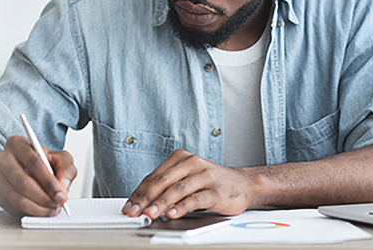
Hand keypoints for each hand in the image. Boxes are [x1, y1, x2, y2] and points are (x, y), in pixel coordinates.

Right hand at [0, 135, 76, 216]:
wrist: (20, 168)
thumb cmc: (39, 162)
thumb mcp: (58, 158)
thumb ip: (66, 167)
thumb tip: (63, 184)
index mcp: (17, 144)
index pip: (33, 163)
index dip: (49, 182)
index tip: (61, 194)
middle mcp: (2, 159)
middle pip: (22, 182)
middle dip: (44, 197)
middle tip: (57, 203)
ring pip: (17, 199)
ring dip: (39, 208)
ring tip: (51, 208)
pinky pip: (14, 208)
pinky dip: (31, 212)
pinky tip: (41, 209)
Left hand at [122, 149, 258, 219]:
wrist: (244, 184)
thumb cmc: (211, 182)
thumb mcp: (187, 178)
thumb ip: (167, 187)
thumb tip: (142, 203)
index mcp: (181, 158)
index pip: (154, 177)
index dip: (139, 193)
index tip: (129, 206)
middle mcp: (192, 164)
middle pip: (163, 182)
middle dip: (145, 198)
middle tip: (134, 211)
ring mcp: (205, 176)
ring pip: (177, 190)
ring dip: (160, 203)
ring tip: (149, 214)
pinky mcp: (216, 190)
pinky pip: (195, 199)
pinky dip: (181, 207)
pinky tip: (172, 214)